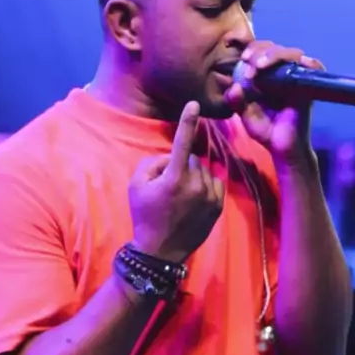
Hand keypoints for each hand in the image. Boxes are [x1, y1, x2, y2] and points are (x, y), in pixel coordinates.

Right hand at [129, 102, 224, 262]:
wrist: (160, 251)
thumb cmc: (144, 214)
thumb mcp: (136, 185)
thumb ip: (153, 162)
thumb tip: (172, 156)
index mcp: (175, 178)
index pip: (182, 143)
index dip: (188, 121)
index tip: (194, 104)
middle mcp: (196, 185)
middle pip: (191, 159)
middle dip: (180, 165)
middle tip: (166, 186)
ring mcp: (210, 196)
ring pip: (203, 170)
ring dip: (192, 176)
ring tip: (179, 197)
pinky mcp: (218, 205)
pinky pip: (213, 182)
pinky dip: (203, 186)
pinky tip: (192, 201)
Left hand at [225, 41, 323, 164]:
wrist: (283, 148)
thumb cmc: (265, 129)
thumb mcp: (245, 114)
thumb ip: (235, 100)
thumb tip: (233, 86)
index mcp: (265, 75)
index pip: (259, 51)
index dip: (250, 48)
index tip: (238, 53)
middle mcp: (282, 73)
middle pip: (274, 47)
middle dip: (259, 50)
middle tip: (247, 61)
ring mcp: (297, 78)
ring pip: (291, 53)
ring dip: (274, 55)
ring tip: (259, 66)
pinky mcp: (309, 86)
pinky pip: (314, 67)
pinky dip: (308, 62)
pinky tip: (295, 63)